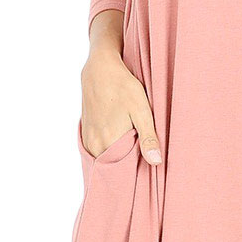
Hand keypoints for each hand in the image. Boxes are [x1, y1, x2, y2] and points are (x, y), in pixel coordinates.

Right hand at [80, 49, 161, 163]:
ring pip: (104, 158)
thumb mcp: (141, 109)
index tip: (145, 172)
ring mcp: (88, 139)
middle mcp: (95, 144)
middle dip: (126, 167)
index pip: (122, 172)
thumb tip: (156, 162)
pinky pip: (97, 150)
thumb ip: (148, 137)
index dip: (134, 173)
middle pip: (112, 166)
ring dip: (116, 158)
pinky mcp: (85, 132)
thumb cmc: (123, 86)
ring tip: (132, 151)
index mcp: (109, 142)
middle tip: (142, 161)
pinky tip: (119, 141)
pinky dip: (107, 150)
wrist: (100, 69)